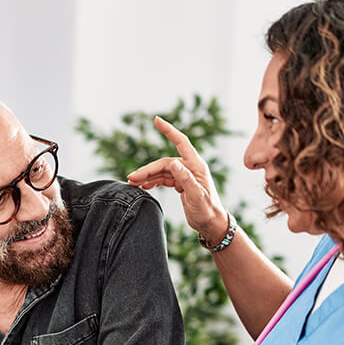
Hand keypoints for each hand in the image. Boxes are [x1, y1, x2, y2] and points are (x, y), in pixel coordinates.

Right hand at [127, 116, 230, 242]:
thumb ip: (185, 179)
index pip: (181, 142)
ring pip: (162, 171)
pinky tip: (144, 186)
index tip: (156, 120)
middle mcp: (190, 168)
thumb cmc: (207, 211)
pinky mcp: (181, 184)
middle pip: (165, 162)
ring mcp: (185, 175)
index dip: (169, 130)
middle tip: (131, 178)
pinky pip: (164, 179)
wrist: (212, 224)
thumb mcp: (197, 196)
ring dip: (148, 176)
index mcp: (196, 166)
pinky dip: (153, 181)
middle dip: (147, 169)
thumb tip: (173, 163)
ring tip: (132, 183)